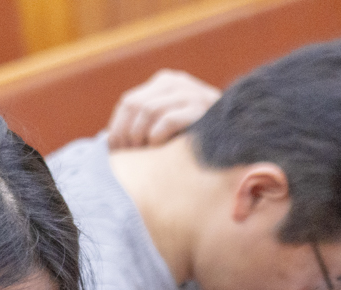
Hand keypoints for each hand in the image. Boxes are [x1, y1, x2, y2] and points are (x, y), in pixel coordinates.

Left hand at [104, 69, 220, 148]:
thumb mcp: (165, 125)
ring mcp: (192, 92)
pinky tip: (159, 148)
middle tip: (129, 155)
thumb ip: (143, 124)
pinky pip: (168, 120)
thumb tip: (106, 142)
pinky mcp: (202, 110)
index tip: (117, 151)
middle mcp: (177, 82)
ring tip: (144, 154)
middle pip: (135, 104)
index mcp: (165, 82)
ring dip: (140, 136)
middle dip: (127, 133)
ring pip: (148, 110)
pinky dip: (157, 136)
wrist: (234, 139)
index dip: (118, 127)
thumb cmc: (193, 140)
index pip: (129, 101)